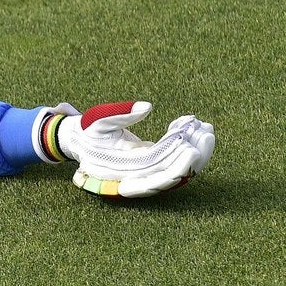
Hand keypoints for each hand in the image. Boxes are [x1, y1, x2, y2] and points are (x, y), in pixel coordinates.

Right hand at [55, 102, 214, 198]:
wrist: (79, 141)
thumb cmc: (87, 130)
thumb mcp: (97, 119)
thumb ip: (119, 113)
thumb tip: (147, 106)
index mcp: (122, 171)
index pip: (156, 172)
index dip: (176, 162)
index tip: (190, 145)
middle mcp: (137, 178)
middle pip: (173, 174)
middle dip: (193, 155)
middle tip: (206, 133)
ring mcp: (147, 174)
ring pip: (178, 170)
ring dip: (195, 152)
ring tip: (206, 129)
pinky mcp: (153, 166)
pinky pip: (174, 161)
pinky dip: (185, 146)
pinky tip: (192, 126)